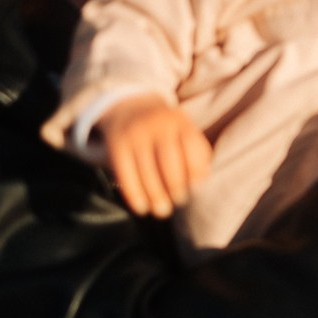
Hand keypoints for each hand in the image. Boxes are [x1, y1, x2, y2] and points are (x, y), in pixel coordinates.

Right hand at [99, 95, 211, 217]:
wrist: (128, 106)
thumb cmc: (165, 130)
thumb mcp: (184, 130)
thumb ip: (197, 153)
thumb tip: (200, 182)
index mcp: (179, 121)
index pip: (191, 146)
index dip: (195, 170)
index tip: (195, 188)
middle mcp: (157, 125)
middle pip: (168, 161)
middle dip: (175, 186)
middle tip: (179, 201)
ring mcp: (135, 134)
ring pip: (146, 171)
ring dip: (156, 196)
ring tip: (162, 210)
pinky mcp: (117, 145)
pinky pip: (125, 174)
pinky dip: (134, 195)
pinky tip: (141, 208)